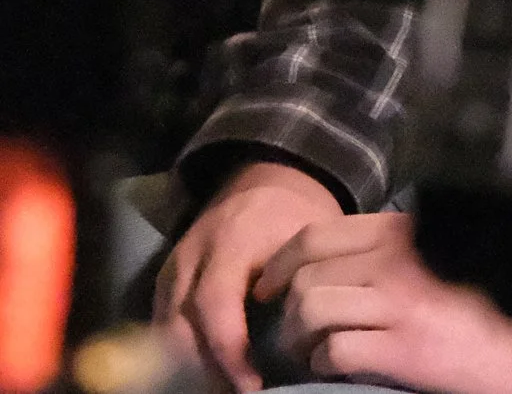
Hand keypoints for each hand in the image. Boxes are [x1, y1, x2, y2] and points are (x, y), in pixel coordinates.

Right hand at [156, 161, 343, 392]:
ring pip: (164, 334)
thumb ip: (303, 282)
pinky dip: (180, 356)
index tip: (252, 386)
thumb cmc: (297, 213)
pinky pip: (161, 327)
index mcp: (229, 241)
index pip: (215, 307)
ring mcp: (170, 269)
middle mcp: (189, 257)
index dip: (229, 353)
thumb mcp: (311, 237)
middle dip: (206, 371)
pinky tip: (206, 376)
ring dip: (190, 369)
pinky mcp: (163, 281)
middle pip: (180, 328)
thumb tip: (310, 339)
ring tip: (225, 390)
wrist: (268, 177)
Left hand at [257, 212, 511, 393]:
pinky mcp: (402, 348)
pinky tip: (337, 367)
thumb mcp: (427, 259)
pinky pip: (333, 351)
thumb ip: (383, 251)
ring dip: (298, 338)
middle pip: (305, 276)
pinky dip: (323, 364)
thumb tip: (317, 264)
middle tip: (293, 331)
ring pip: (310, 309)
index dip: (280, 263)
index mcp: (402, 232)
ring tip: (309, 351)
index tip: (269, 286)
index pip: (316, 235)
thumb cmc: (470, 301)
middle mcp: (397, 261)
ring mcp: (399, 304)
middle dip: (287, 310)